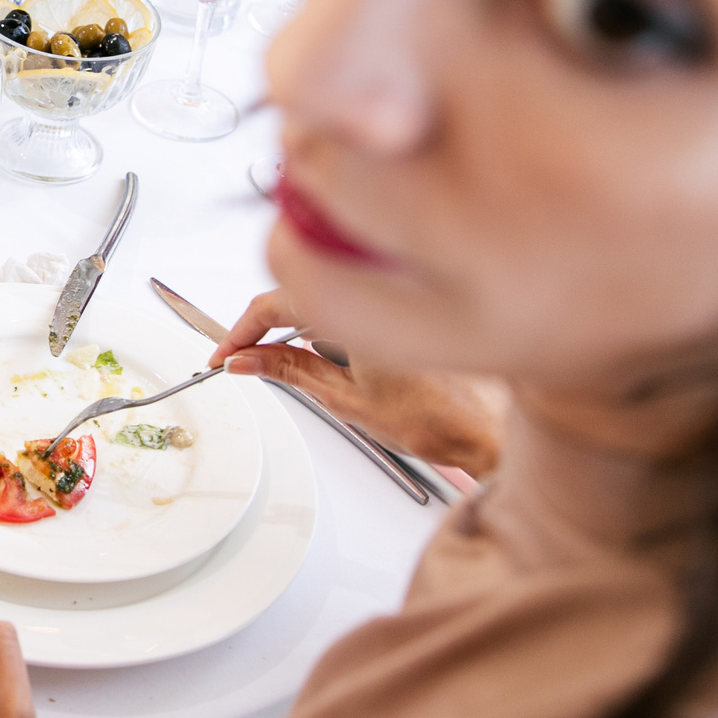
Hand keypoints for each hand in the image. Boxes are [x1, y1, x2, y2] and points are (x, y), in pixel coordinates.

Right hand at [214, 289, 506, 483]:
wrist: (491, 430)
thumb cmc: (441, 417)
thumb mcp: (348, 399)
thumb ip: (290, 372)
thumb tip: (248, 361)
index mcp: (358, 301)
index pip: (276, 301)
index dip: (241, 330)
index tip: (226, 353)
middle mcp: (375, 287)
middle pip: (298, 294)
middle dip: (265, 326)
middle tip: (242, 359)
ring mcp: (389, 295)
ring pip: (324, 298)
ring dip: (297, 325)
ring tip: (282, 364)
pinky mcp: (401, 307)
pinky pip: (351, 304)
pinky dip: (328, 328)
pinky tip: (329, 357)